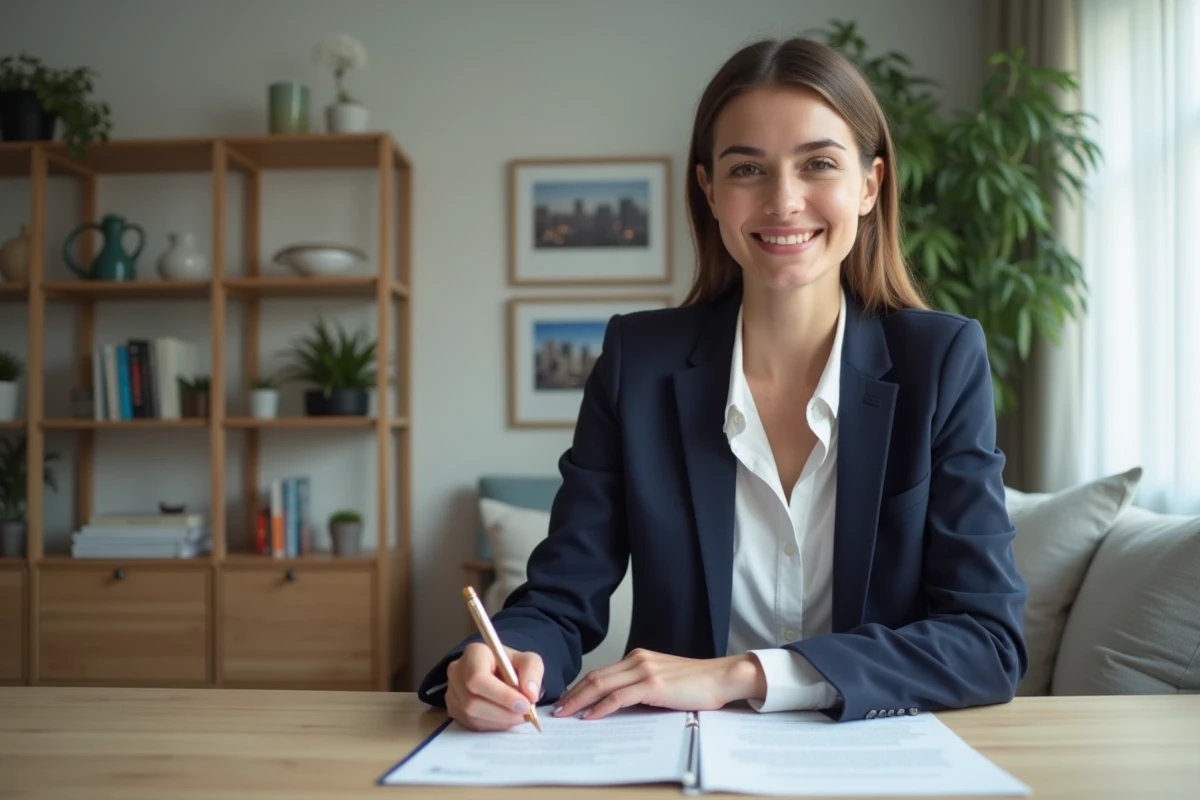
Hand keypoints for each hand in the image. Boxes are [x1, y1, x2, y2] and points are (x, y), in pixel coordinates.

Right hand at [446, 642, 543, 731]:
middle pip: (473, 701)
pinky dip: (493, 725)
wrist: (497, 671)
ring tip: (517, 715)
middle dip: (503, 712)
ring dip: (500, 720)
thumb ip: (533, 672)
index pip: (478, 678)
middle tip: (525, 714)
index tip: (524, 704)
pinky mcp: (454, 709)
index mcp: (474, 653)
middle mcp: (457, 672)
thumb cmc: (510, 665)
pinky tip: (505, 717)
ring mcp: (452, 692)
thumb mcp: (528, 660)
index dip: (502, 695)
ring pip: (473, 716)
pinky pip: (472, 724)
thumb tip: (530, 694)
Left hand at [552, 649, 765, 720]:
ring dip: (579, 701)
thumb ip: (641, 687)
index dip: (580, 687)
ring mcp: (644, 670)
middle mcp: (638, 659)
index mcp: (638, 657)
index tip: (567, 700)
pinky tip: (590, 716)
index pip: (601, 672)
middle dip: (573, 694)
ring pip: (601, 685)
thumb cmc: (697, 684)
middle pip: (595, 677)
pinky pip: (619, 697)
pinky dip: (601, 707)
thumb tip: (618, 705)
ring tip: (566, 714)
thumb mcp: (663, 681)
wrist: (722, 677)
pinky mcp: (653, 684)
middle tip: (557, 710)